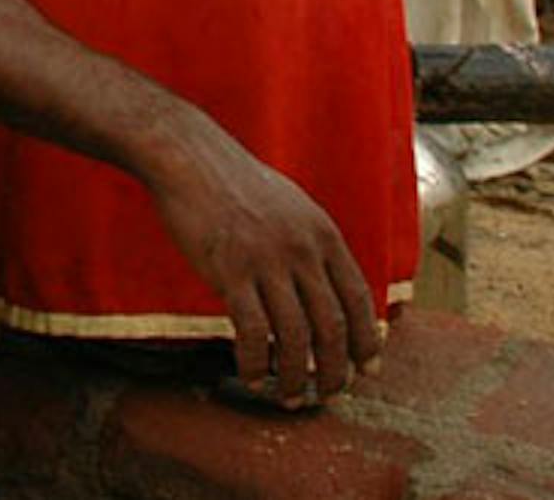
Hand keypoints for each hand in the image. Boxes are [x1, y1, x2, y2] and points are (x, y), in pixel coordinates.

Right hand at [142, 119, 383, 405]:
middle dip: (335, 371)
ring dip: (295, 376)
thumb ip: (312, 245)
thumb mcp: (292, 206)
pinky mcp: (230, 271)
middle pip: (332, 327)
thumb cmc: (235, 182)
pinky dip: (255, 363)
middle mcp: (302, 250)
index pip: (359, 299)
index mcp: (323, 233)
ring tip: (288, 396)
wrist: (188, 157)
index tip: (366, 369)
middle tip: (328, 394)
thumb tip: (326, 288)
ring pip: (295, 337)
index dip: (366, 340)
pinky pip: (252, 331)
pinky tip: (252, 377)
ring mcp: (267, 261)